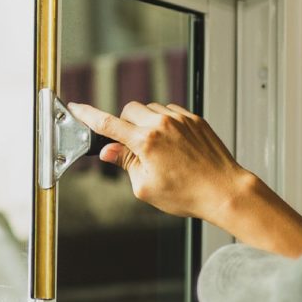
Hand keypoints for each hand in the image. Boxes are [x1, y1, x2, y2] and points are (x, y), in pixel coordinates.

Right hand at [69, 100, 301, 256]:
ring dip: (146, 123)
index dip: (87, 115)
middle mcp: (162, 124)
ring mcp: (181, 119)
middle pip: (129, 110)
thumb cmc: (187, 194)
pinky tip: (173, 145)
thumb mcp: (145, 186)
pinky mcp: (195, 119)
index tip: (76, 108)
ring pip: (150, 109)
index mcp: (146, 142)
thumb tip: (109, 152)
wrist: (224, 191)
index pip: (107, 124)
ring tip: (157, 150)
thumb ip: (124, 164)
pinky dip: (165, 123)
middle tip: (132, 147)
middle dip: (125, 124)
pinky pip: (171, 112)